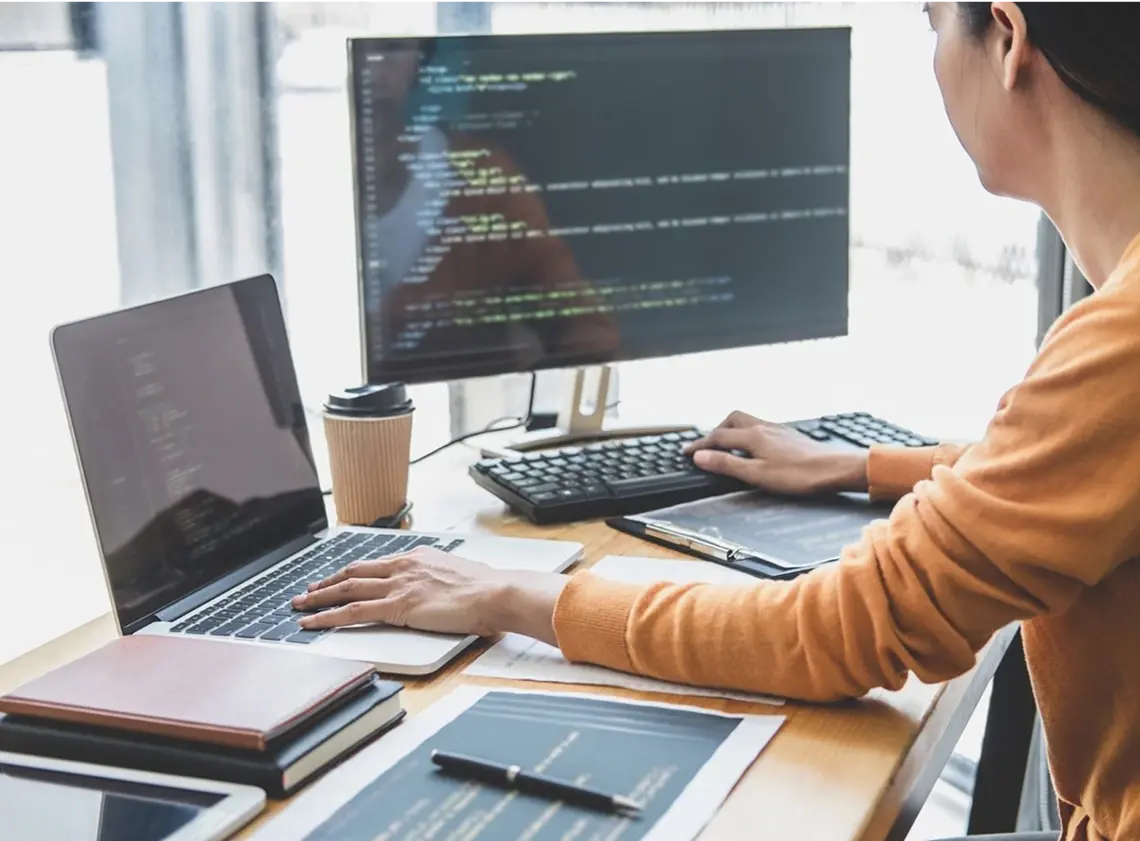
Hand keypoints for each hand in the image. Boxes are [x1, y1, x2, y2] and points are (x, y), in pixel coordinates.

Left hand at [291, 547, 565, 641]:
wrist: (496, 592)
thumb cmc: (487, 589)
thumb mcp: (460, 575)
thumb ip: (443, 579)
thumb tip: (443, 590)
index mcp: (418, 557)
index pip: (376, 564)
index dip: (353, 572)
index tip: (340, 577)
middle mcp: (403, 566)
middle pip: (354, 571)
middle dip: (328, 581)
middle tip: (309, 589)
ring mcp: (398, 585)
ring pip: (346, 588)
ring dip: (319, 597)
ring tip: (300, 604)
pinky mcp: (397, 606)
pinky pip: (353, 611)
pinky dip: (327, 616)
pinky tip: (312, 622)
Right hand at [685, 411, 867, 494]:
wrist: (834, 469)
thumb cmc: (799, 475)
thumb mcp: (757, 475)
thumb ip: (727, 465)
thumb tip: (701, 456)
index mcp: (753, 437)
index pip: (718, 437)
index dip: (699, 444)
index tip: (686, 451)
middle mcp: (764, 427)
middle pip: (732, 420)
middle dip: (716, 430)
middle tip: (707, 444)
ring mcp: (778, 430)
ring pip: (748, 421)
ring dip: (733, 429)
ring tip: (728, 443)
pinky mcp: (789, 435)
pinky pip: (761, 426)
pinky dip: (749, 433)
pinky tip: (756, 446)